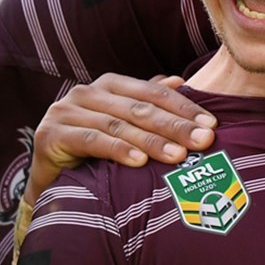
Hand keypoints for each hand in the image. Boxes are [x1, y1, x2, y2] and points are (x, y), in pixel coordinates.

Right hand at [20, 74, 215, 212]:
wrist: (53, 183)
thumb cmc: (95, 155)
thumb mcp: (126, 128)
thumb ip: (147, 104)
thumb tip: (180, 81)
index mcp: (109, 85)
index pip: (153, 93)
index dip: (184, 108)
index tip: (213, 124)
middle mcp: (86, 92)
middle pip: (139, 108)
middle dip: (175, 126)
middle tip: (204, 141)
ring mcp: (65, 111)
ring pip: (118, 125)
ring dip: (151, 141)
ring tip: (178, 156)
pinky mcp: (51, 134)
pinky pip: (92, 140)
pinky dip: (118, 150)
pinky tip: (139, 161)